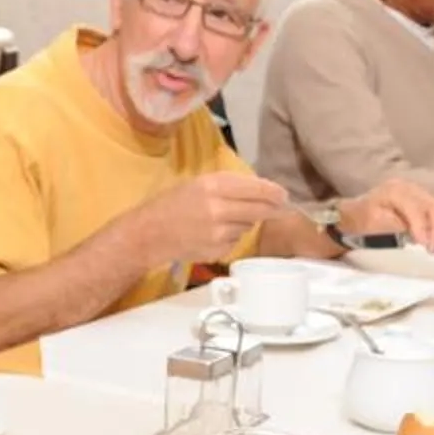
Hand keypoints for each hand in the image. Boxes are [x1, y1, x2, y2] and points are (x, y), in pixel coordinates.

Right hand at [127, 170, 292, 269]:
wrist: (149, 234)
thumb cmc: (173, 204)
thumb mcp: (199, 183)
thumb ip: (229, 185)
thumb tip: (262, 190)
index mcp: (213, 185)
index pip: (256, 188)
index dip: (274, 192)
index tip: (284, 194)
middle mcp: (219, 208)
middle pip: (260, 209)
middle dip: (272, 208)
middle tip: (280, 207)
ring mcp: (219, 232)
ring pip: (248, 225)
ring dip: (245, 221)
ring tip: (223, 218)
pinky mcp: (218, 250)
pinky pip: (236, 241)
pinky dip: (231, 236)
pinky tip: (213, 233)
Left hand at [340, 178, 433, 253]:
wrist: (356, 215)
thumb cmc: (362, 219)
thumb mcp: (371, 220)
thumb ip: (394, 224)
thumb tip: (416, 233)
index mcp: (398, 190)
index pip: (416, 206)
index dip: (422, 226)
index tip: (425, 246)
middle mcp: (415, 190)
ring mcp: (425, 199)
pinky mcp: (432, 210)